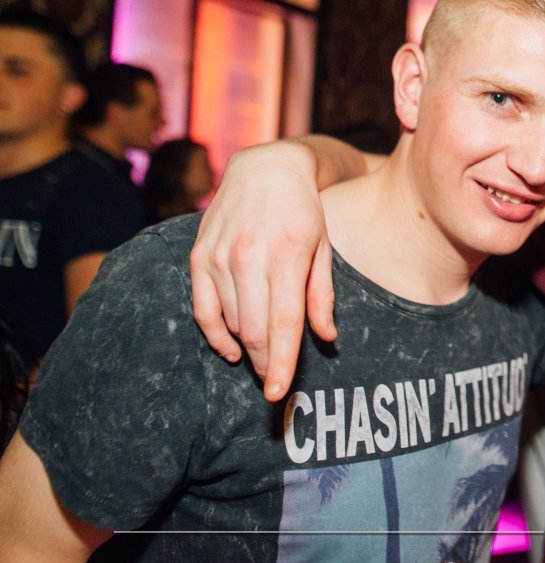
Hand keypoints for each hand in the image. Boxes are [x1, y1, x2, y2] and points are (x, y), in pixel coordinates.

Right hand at [190, 140, 335, 400]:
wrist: (265, 169)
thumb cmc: (304, 211)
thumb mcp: (323, 248)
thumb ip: (322, 295)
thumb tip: (326, 338)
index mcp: (286, 255)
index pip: (282, 324)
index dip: (280, 363)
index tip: (278, 394)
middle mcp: (249, 257)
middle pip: (254, 330)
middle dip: (265, 363)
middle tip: (275, 380)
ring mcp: (219, 257)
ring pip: (232, 323)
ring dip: (247, 347)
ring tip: (264, 355)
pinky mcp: (199, 257)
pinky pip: (203, 311)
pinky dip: (217, 336)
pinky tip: (233, 349)